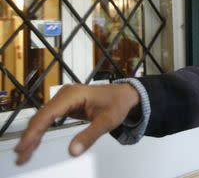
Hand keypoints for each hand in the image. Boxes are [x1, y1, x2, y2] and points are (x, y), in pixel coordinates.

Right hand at [14, 83, 139, 164]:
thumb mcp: (107, 122)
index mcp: (74, 95)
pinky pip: (49, 118)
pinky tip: (34, 144)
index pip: (49, 113)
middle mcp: (65, 94)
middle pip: (42, 116)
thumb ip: (90, 136)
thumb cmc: (118, 104)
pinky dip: (41, 131)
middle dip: (30, 136)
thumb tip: (73, 151)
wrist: (125, 95)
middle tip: (20, 156)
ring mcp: (64, 99)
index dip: (35, 130)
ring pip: (43, 118)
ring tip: (23, 155)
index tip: (25, 146)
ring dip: (33, 135)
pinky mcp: (65, 105)